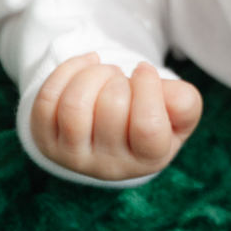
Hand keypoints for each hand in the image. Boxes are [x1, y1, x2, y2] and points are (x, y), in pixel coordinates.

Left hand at [30, 54, 201, 180]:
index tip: (145, 70)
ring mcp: (74, 157)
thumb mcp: (181, 113)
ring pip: (75, 106)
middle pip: (111, 108)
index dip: (148, 88)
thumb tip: (152, 82)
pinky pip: (48, 100)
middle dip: (120, 78)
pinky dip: (67, 71)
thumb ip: (183, 101)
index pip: (147, 126)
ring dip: (93, 75)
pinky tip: (86, 65)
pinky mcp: (47, 142)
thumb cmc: (154, 117)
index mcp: (149, 160)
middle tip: (124, 78)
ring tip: (106, 73)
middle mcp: (109, 166)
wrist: (117, 132)